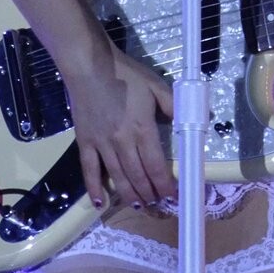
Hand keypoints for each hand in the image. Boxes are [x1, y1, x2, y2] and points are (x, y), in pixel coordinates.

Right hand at [63, 38, 175, 210]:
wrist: (90, 66)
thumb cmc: (126, 75)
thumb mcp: (156, 86)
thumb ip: (173, 106)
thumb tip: (188, 122)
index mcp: (142, 129)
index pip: (156, 166)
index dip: (166, 185)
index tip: (173, 197)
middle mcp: (122, 142)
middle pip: (138, 176)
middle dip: (150, 194)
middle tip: (158, 206)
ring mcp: (102, 144)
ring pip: (118, 177)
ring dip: (130, 195)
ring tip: (140, 206)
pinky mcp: (85, 142)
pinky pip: (89, 170)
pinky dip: (93, 188)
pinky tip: (99, 203)